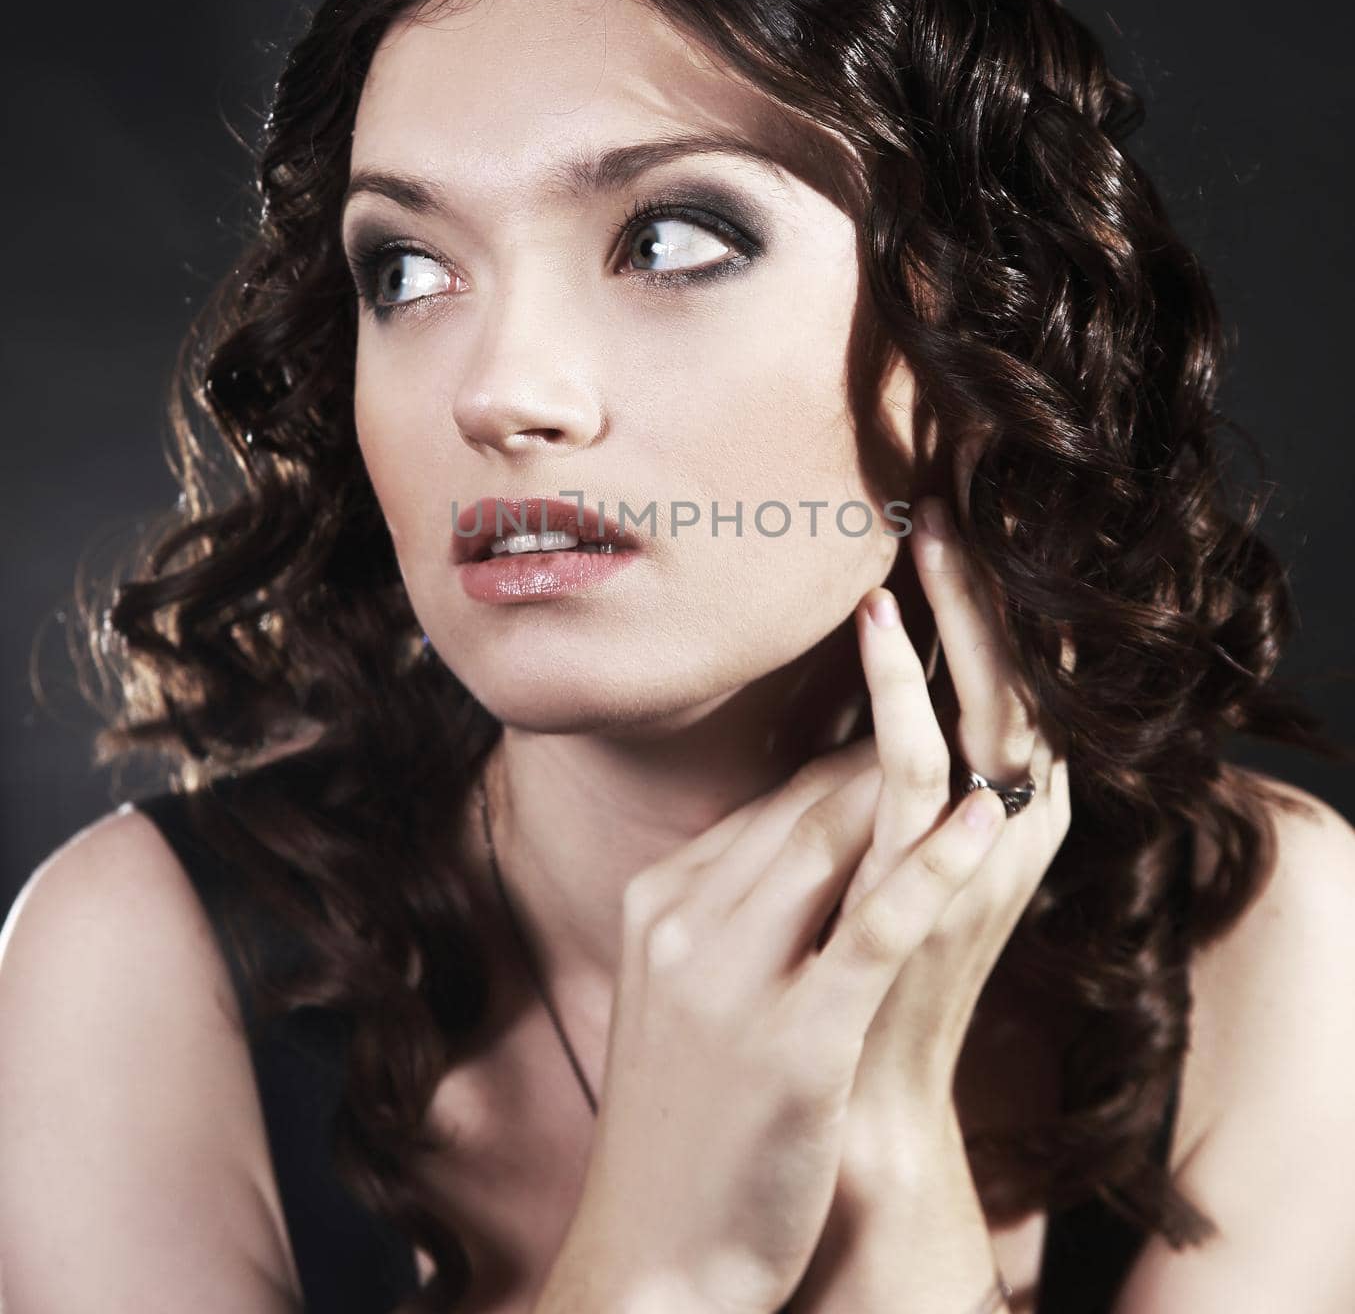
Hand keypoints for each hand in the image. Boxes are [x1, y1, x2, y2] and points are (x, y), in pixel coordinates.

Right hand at [550, 589, 1040, 1313]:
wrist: (651, 1255)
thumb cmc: (686, 1118)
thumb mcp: (686, 989)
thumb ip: (736, 904)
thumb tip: (817, 828)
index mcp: (662, 900)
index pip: (773, 800)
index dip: (854, 749)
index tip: (919, 712)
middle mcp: (687, 922)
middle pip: (805, 802)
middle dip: (888, 736)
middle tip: (962, 681)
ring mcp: (733, 979)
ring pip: (835, 840)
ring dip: (914, 770)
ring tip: (984, 715)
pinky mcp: (794, 1040)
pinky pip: (873, 928)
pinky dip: (933, 866)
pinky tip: (984, 816)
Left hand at [833, 476, 1071, 1174]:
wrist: (850, 1112)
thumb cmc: (852, 981)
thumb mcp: (878, 868)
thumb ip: (878, 796)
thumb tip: (844, 716)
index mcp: (1002, 818)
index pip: (1007, 688)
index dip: (984, 607)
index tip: (947, 523)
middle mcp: (1013, 831)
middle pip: (1019, 680)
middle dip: (986, 589)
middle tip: (947, 497)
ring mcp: (979, 859)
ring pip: (987, 705)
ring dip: (961, 611)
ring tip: (926, 528)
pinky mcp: (931, 885)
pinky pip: (923, 767)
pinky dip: (906, 684)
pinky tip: (877, 619)